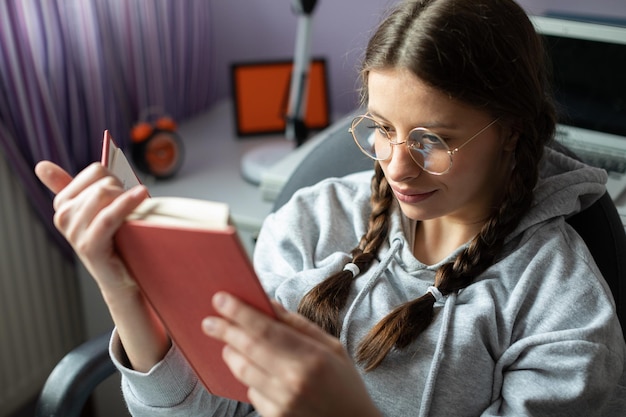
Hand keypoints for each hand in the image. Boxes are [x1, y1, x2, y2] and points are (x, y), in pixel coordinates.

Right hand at [35, 161, 169, 370]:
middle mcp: (64, 217)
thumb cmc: (115, 240)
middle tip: (133, 206)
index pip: (96, 171)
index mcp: (63, 205)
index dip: (117, 178)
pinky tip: (141, 196)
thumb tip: (41, 166)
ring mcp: (75, 233)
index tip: (124, 192)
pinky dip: (126, 204)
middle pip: (102, 184)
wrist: (122, 278)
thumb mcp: (95, 210)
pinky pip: (108, 217)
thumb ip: (69, 187)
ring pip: (104, 196)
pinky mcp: (90, 246)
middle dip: (124, 190)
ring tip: (138, 209)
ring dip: (127, 198)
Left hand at [202, 292, 381, 416]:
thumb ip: (298, 324)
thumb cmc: (344, 383)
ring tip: (229, 343)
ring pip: (243, 371)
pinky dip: (249, 377)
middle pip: (247, 349)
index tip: (220, 299)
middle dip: (225, 331)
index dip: (239, 313)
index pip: (265, 329)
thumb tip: (268, 303)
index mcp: (311, 357)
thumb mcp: (332, 346)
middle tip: (210, 321)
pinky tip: (257, 370)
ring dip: (232, 353)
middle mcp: (293, 381)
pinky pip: (251, 391)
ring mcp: (282, 403)